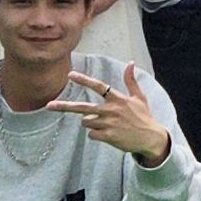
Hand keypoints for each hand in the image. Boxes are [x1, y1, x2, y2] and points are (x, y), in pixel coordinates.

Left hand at [44, 64, 170, 163]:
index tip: (70, 74)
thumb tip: (130, 62)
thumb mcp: (139, 97)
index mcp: (118, 98)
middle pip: (82, 107)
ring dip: (91, 122)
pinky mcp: (108, 137)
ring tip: (106, 124)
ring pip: (86, 122)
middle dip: (64, 106)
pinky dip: (96, 134)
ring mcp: (108, 124)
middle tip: (49, 105)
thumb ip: (131, 80)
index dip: (84, 80)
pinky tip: (108, 134)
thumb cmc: (144, 117)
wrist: (151, 138)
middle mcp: (111, 110)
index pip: (98, 86)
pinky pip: (91, 134)